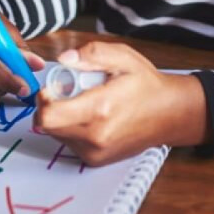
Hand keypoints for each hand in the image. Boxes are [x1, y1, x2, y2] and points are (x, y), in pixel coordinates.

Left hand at [34, 42, 208, 166]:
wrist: (170, 114)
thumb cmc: (146, 85)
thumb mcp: (123, 57)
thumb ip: (92, 53)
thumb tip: (65, 59)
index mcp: (100, 109)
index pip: (49, 116)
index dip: (44, 99)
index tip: (54, 87)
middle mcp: (95, 136)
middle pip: (47, 126)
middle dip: (50, 106)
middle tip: (68, 92)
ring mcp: (95, 152)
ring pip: (56, 134)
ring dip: (60, 117)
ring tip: (84, 103)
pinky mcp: (95, 160)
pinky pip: (68, 142)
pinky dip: (71, 128)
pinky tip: (90, 117)